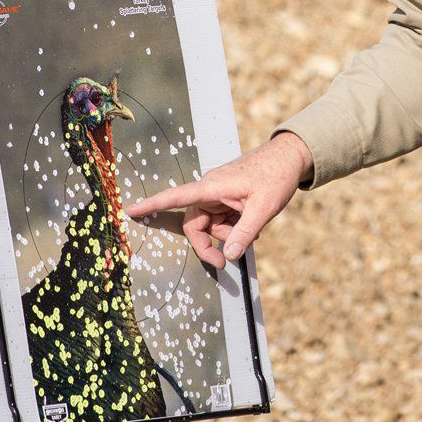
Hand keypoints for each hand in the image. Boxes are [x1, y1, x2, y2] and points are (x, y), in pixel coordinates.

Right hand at [125, 132, 313, 268]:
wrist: (291, 158)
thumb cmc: (276, 176)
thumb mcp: (263, 209)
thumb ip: (244, 234)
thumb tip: (228, 256)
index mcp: (213, 186)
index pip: (176, 197)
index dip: (153, 204)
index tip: (130, 210)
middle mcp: (211, 189)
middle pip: (195, 224)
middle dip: (209, 243)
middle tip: (225, 263)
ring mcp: (219, 193)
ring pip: (210, 224)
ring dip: (227, 234)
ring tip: (251, 230)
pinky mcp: (227, 197)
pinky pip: (221, 219)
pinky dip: (233, 227)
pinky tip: (251, 223)